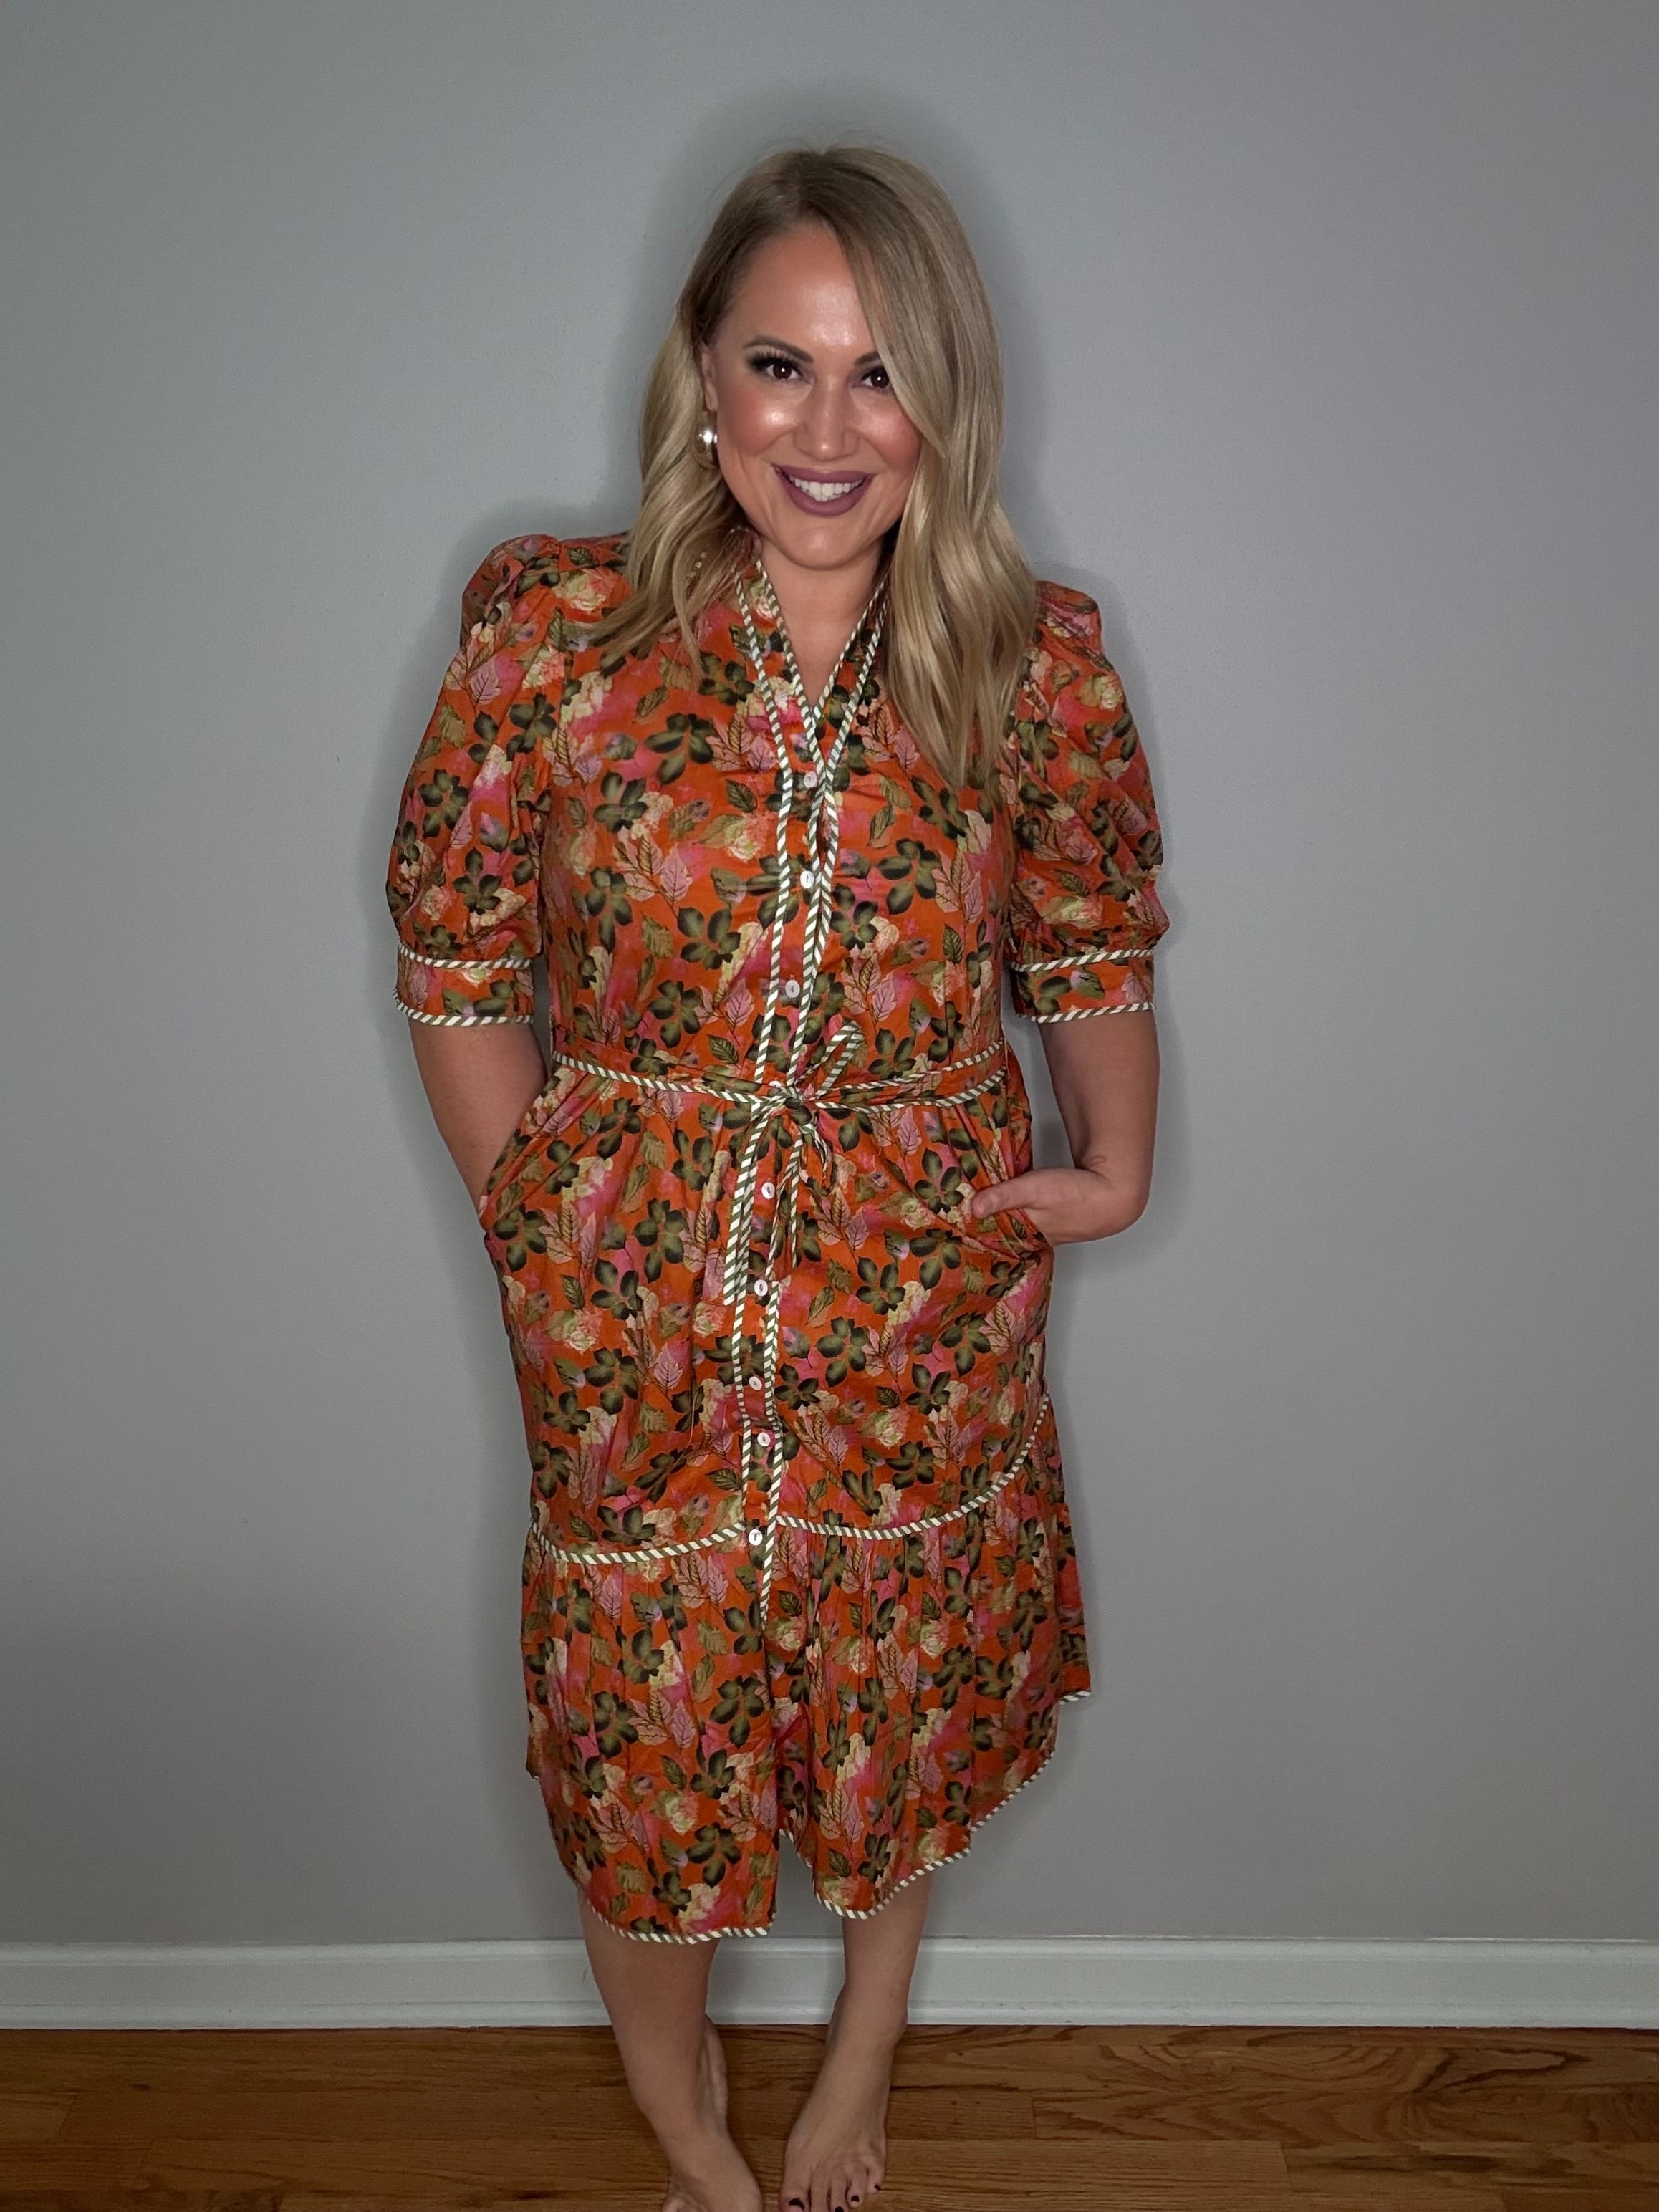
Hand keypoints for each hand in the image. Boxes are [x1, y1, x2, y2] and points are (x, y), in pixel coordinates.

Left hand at [968, 1164, 1148, 1245]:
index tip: (960, 1232)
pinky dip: (1029, 1213)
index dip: (981, 1236)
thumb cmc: (1078, 1194)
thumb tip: (974, 1207)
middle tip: (968, 1226)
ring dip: (1012, 1221)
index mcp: (1032, 1236)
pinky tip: (1025, 1204)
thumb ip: (1005, 1197)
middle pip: (1011, 1236)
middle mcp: (1042, 1237)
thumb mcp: (1035, 1190)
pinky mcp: (1067, 1217)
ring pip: (1026, 1228)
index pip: (998, 1241)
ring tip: (988, 1215)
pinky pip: (1040, 1219)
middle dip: (993, 1231)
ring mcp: (1056, 1229)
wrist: (1118, 1191)